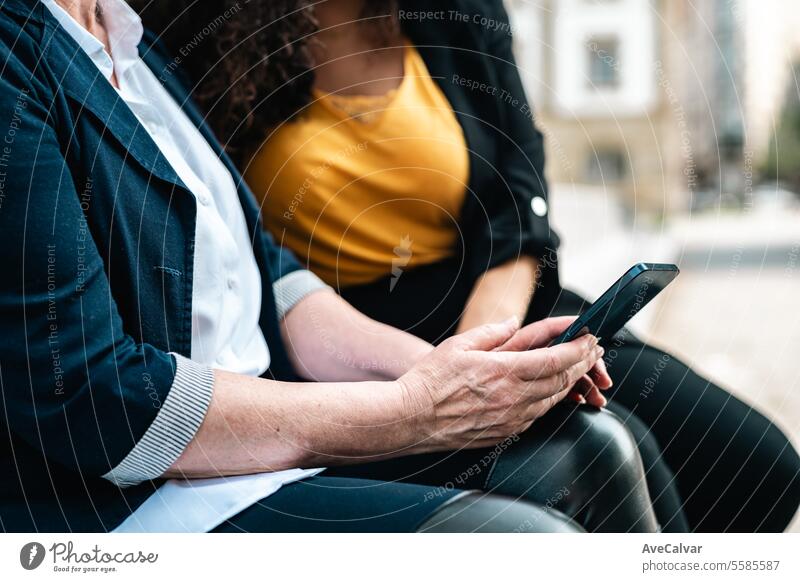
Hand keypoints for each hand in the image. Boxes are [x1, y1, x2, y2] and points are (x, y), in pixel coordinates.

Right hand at [397, 317, 603, 450]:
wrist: (411, 419)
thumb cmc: (430, 381)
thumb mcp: (459, 345)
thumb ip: (492, 332)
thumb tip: (514, 321)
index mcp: (504, 372)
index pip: (556, 360)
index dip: (579, 349)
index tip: (590, 338)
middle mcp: (513, 398)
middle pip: (562, 380)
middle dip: (582, 363)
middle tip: (592, 350)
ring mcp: (511, 419)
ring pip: (553, 400)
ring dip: (570, 382)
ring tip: (578, 367)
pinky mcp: (504, 433)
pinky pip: (537, 415)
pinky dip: (550, 400)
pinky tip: (551, 391)